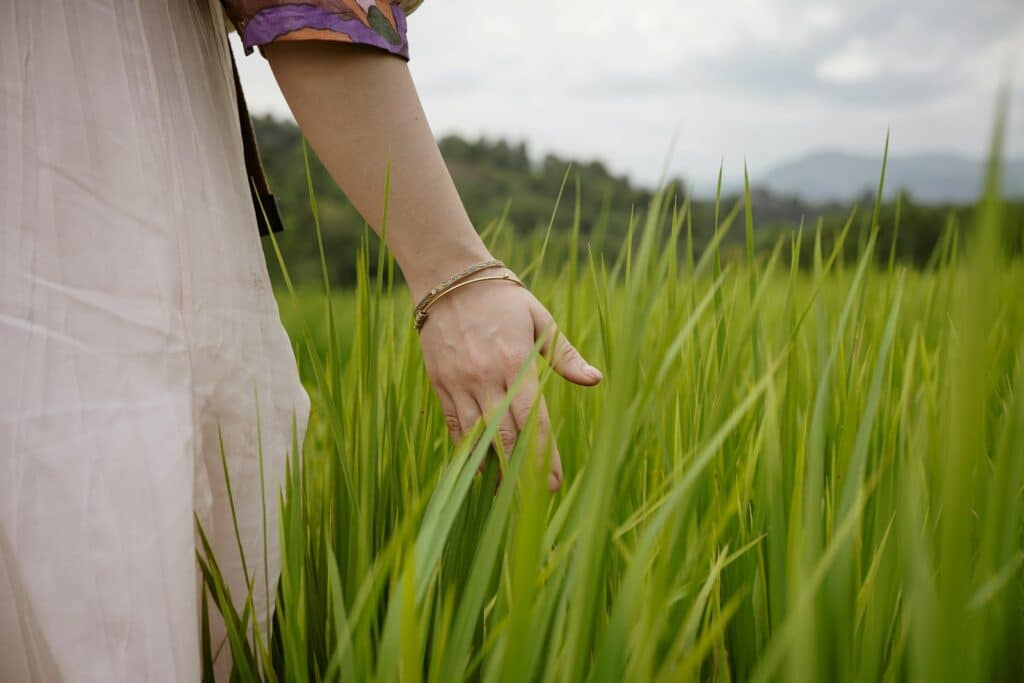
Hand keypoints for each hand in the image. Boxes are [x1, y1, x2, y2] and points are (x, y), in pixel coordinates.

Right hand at [416, 268, 602, 490]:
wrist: (449, 280)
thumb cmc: (502, 299)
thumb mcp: (539, 320)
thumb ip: (565, 355)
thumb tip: (596, 380)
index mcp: (515, 362)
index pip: (533, 419)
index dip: (543, 455)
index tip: (553, 483)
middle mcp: (486, 377)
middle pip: (504, 434)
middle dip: (521, 470)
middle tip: (535, 498)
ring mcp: (459, 382)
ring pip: (476, 435)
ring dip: (492, 465)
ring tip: (506, 492)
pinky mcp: (440, 383)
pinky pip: (454, 424)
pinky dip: (466, 448)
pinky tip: (478, 467)